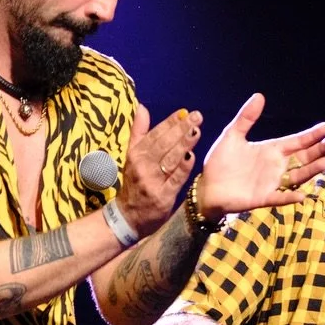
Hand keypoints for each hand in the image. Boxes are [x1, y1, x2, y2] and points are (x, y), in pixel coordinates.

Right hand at [117, 106, 201, 236]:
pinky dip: (183, 168)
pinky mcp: (162, 197)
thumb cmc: (134, 182)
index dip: (170, 122)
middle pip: (164, 144)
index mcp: (136, 154)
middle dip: (181, 129)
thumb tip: (142, 107)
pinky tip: (192, 157)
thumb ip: (139, 132)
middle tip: (197, 117)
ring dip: (183, 144)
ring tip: (197, 131)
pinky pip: (174, 180)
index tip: (185, 112)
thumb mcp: (132, 156)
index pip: (155, 134)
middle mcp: (142, 166)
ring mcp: (152, 182)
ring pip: (169, 160)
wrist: (128, 216)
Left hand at [197, 93, 324, 217]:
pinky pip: (279, 197)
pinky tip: (301, 195)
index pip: (297, 141)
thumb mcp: (232, 135)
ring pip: (297, 176)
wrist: (207, 186)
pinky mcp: (262, 198)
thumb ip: (246, 118)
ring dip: (311, 170)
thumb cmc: (221, 162)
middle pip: (303, 157)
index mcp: (272, 150)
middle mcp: (276, 166)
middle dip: (319, 150)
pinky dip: (289, 197)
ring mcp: (272, 183)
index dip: (312, 134)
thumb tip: (259, 96)